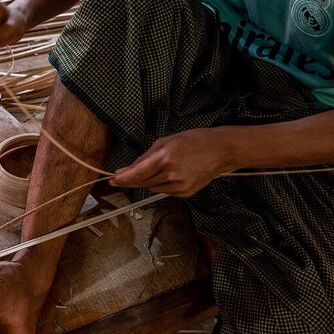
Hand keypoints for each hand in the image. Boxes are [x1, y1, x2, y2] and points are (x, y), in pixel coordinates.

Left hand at [109, 129, 233, 197]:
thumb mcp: (166, 142)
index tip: (112, 180)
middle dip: (132, 179)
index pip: (138, 173)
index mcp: (165, 157)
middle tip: (124, 176)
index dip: (123, 179)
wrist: (220, 151)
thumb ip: (144, 158)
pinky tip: (170, 175)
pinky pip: (165, 191)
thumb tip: (126, 170)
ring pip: (153, 188)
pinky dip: (162, 185)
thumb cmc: (193, 141)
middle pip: (143, 182)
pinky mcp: (186, 193)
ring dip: (148, 181)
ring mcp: (180, 185)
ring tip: (159, 168)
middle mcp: (172, 174)